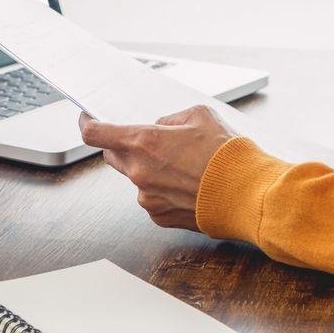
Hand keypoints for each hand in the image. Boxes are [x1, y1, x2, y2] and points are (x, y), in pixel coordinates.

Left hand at [78, 106, 235, 231]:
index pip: (96, 133)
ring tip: (182, 167)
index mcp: (144, 142)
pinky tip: (186, 185)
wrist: (246, 194)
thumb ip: (171, 119)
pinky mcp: (159, 216)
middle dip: (124, 145)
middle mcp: (139, 172)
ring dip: (148, 169)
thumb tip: (162, 127)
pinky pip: (150, 198)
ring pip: (135, 178)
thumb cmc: (226, 155)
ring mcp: (147, 197)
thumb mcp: (200, 116)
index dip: (87, 124)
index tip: (87, 120)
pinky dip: (161, 190)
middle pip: (112, 155)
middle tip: (147, 141)